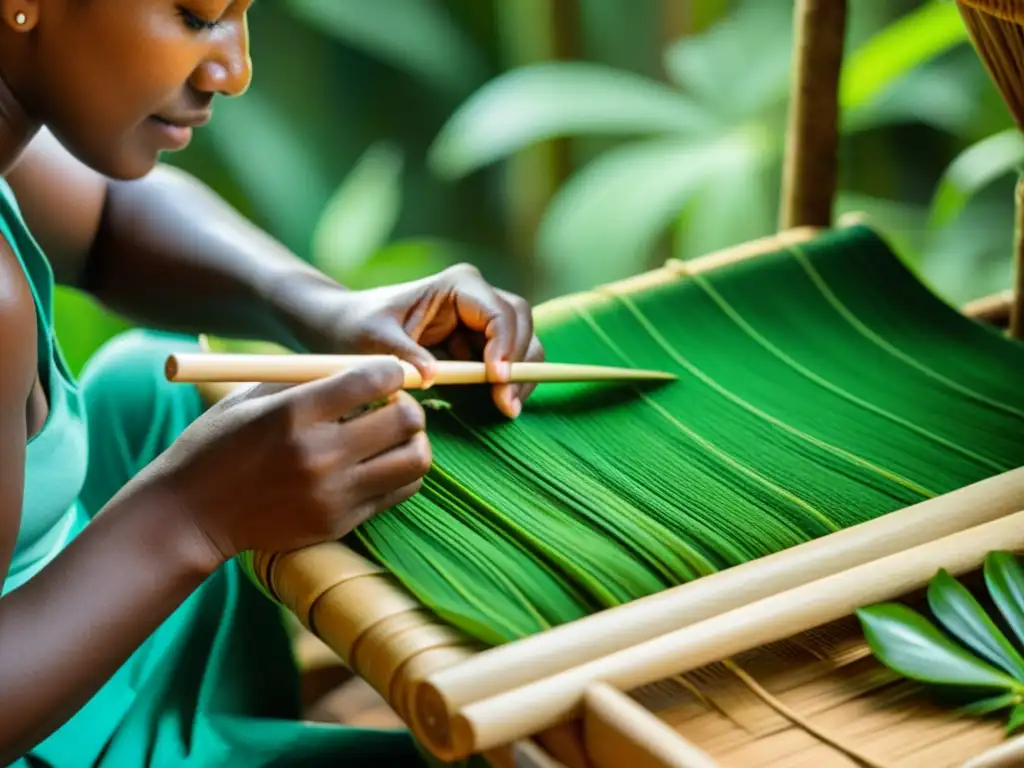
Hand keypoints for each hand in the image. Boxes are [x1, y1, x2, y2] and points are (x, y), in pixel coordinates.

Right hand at [136, 358, 429, 561]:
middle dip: (408, 405)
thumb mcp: (254, 395)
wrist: (190, 514)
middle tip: (394, 405)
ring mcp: (332, 494)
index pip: (373, 380)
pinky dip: (399, 472)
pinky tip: (378, 463)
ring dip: (414, 441)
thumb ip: (312, 378)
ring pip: (415, 460)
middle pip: (405, 419)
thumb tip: (368, 366)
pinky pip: (398, 492)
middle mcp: (319, 455)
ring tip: (392, 435)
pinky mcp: (340, 522)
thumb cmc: (220, 444)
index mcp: (294, 414)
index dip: (392, 371)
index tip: (389, 374)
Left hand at [293, 264, 543, 418]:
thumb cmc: (358, 327)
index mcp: (457, 285)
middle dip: (520, 363)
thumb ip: (406, 355)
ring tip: (507, 408)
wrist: (347, 330)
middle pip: (521, 324)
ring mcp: (481, 320)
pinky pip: (507, 361)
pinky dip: (509, 382)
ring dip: (521, 375)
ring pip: (522, 343)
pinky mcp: (478, 343)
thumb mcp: (375, 340)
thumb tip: (434, 377)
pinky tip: (501, 404)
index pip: (498, 312)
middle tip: (507, 402)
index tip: (497, 378)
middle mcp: (477, 297)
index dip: (505, 345)